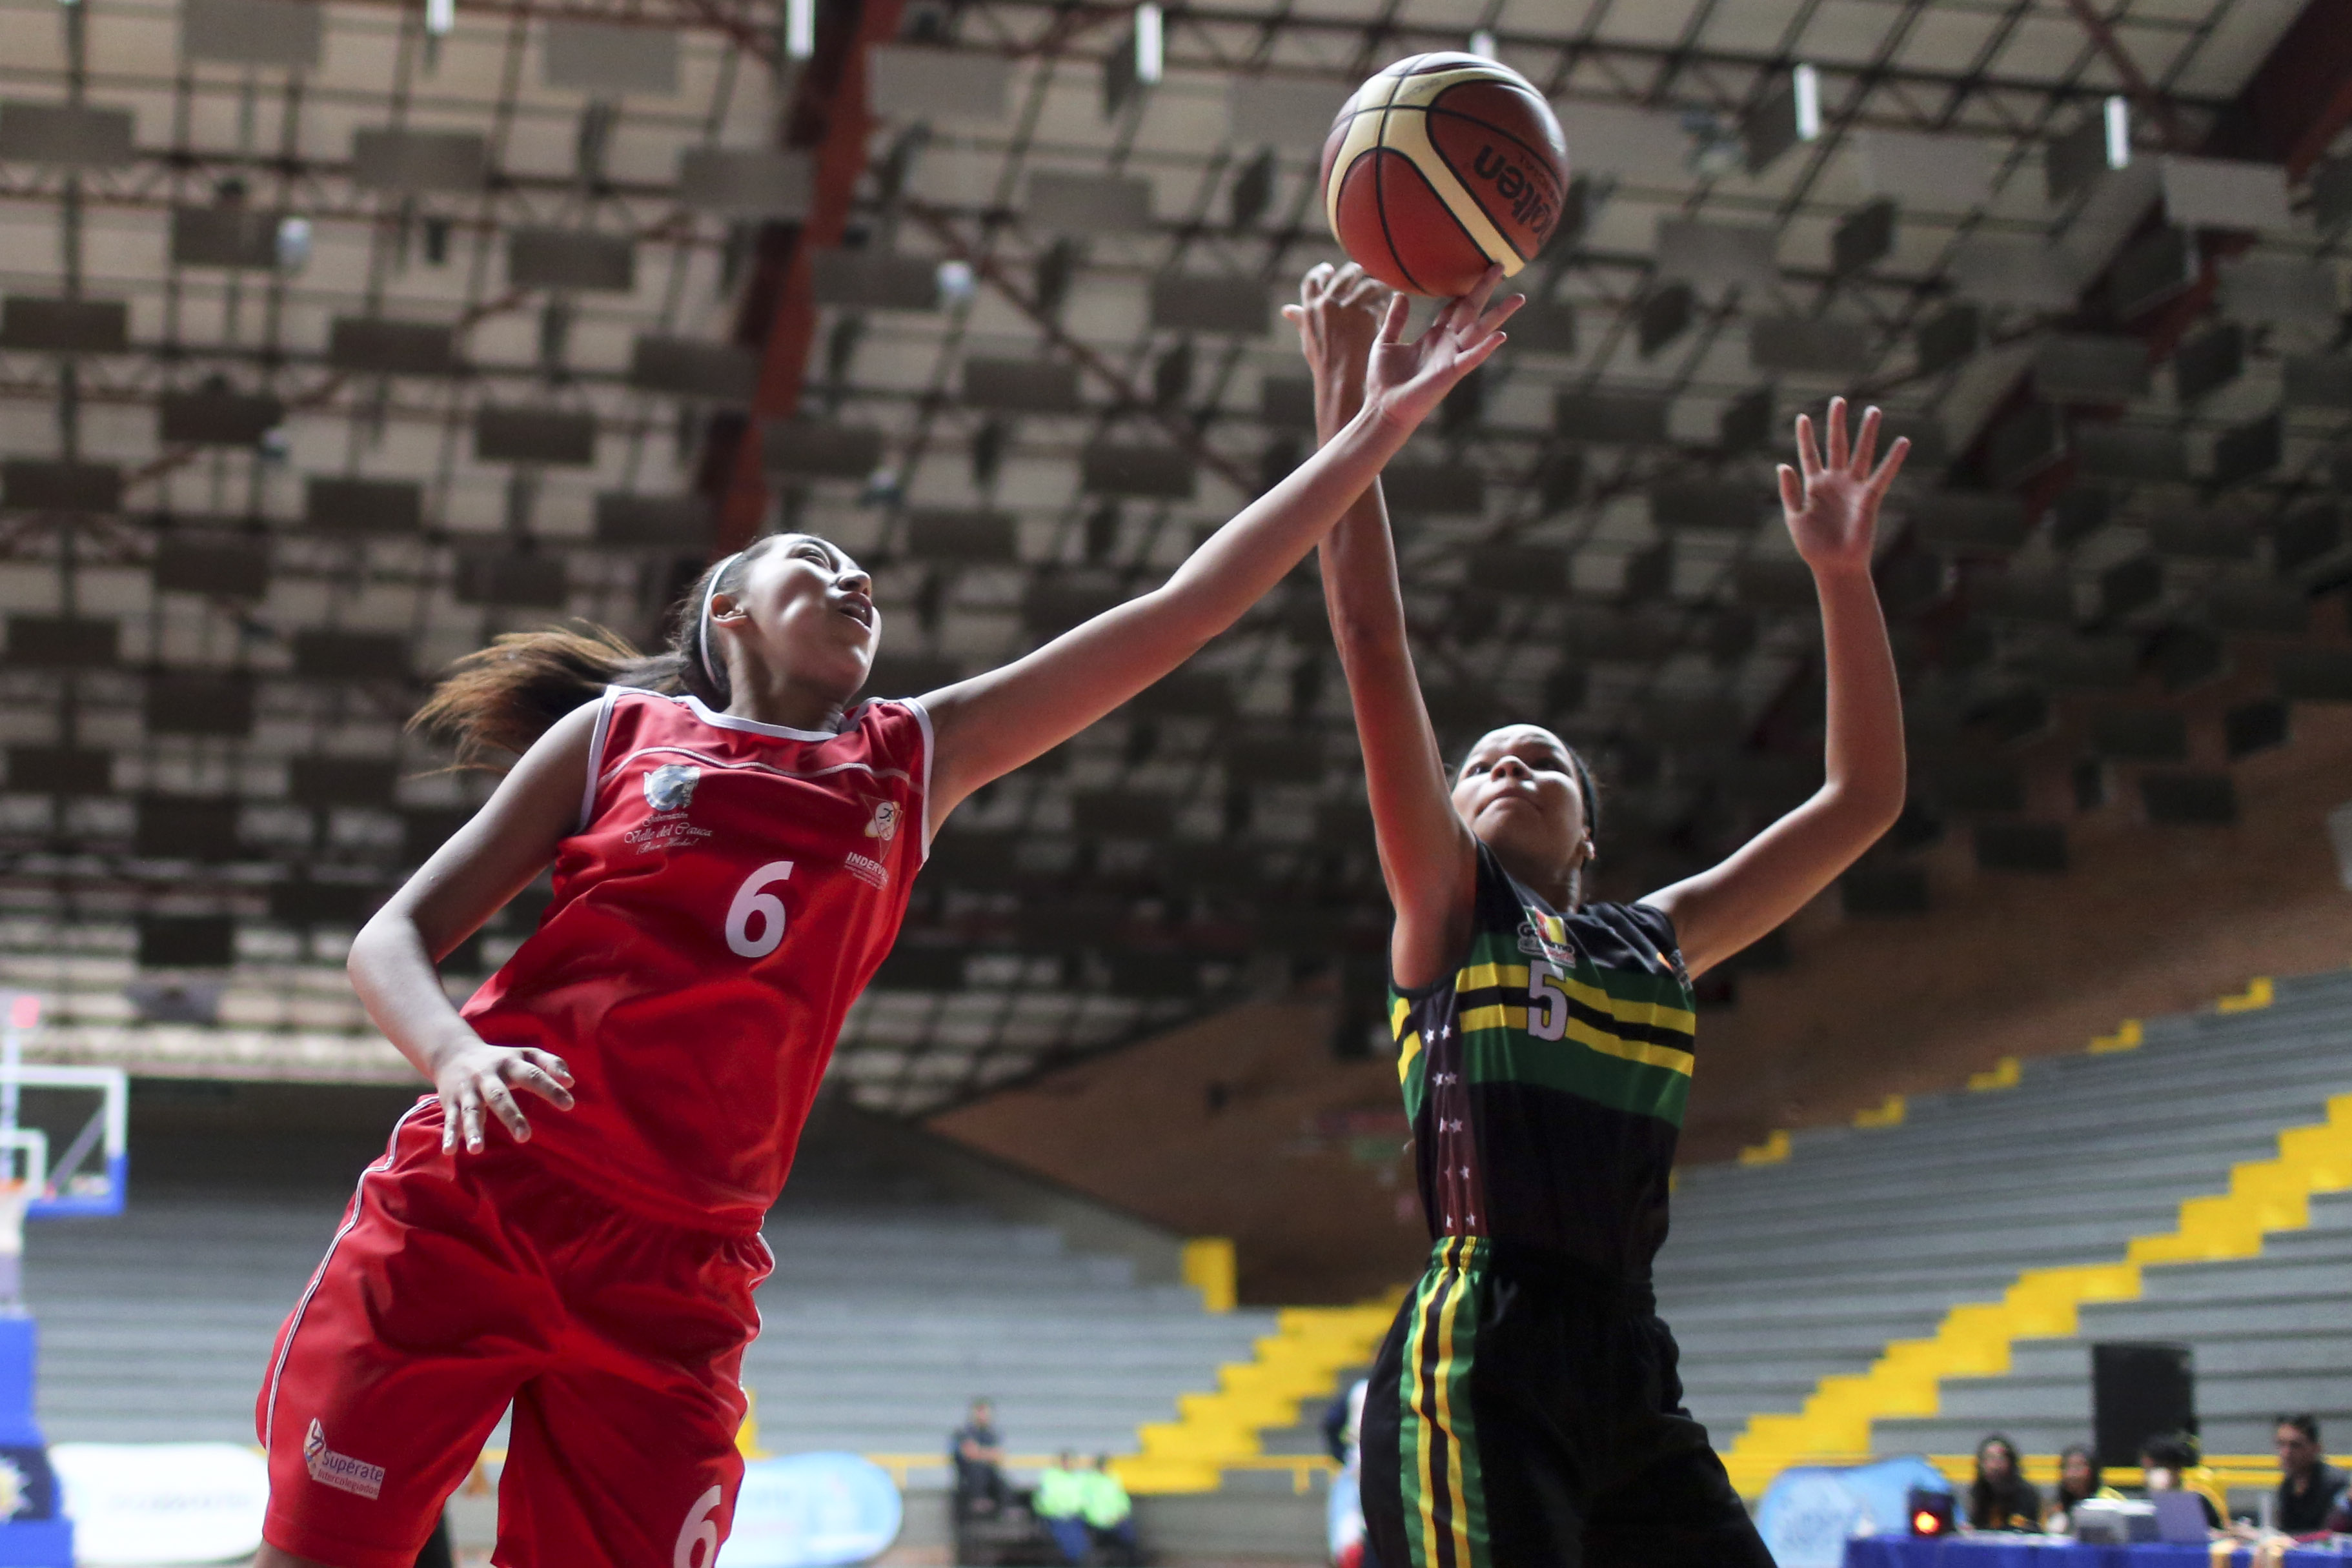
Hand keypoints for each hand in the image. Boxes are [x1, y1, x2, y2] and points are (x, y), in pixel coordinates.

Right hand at [432, 1038, 574, 1152]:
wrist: (454, 1053)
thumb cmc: (501, 1059)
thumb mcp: (525, 1054)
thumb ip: (550, 1063)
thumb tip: (570, 1082)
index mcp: (510, 1064)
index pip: (533, 1075)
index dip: (550, 1089)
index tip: (569, 1105)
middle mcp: (487, 1077)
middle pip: (499, 1096)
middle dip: (511, 1116)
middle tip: (525, 1137)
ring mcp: (468, 1091)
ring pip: (471, 1110)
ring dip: (473, 1130)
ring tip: (477, 1150)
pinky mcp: (451, 1102)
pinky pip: (450, 1120)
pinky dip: (449, 1135)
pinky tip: (450, 1152)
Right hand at [1281, 262, 1388, 433]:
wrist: (1340, 379)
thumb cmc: (1323, 363)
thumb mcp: (1307, 339)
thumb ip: (1301, 320)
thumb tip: (1287, 309)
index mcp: (1310, 308)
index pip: (1312, 281)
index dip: (1321, 272)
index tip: (1329, 269)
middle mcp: (1328, 304)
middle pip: (1343, 276)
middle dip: (1353, 271)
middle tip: (1361, 270)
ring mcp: (1348, 308)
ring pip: (1365, 284)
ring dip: (1375, 283)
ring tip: (1381, 285)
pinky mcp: (1366, 314)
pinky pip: (1378, 299)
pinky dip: (1383, 299)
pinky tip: (1387, 303)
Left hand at [1361, 265, 1521, 435]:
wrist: (1382, 407)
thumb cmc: (1384, 380)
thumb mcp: (1385, 342)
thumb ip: (1396, 320)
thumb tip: (1400, 294)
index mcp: (1434, 337)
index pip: (1454, 308)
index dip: (1465, 290)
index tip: (1477, 269)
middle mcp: (1447, 344)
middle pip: (1471, 310)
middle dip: (1485, 288)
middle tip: (1500, 265)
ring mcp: (1452, 358)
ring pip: (1480, 330)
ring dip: (1499, 314)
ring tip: (1519, 298)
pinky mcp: (1450, 373)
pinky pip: (1471, 358)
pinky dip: (1486, 348)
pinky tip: (1502, 336)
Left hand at [1778, 397, 1907, 576]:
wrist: (1834, 565)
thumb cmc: (1812, 545)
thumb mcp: (1794, 517)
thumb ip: (1789, 491)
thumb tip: (1783, 465)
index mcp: (1814, 485)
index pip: (1809, 454)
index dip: (1805, 437)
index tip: (1802, 417)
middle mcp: (1835, 482)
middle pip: (1836, 446)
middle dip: (1837, 424)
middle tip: (1839, 400)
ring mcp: (1853, 488)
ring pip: (1861, 454)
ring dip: (1866, 433)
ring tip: (1873, 410)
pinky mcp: (1869, 498)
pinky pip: (1883, 475)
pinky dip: (1893, 459)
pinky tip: (1902, 442)